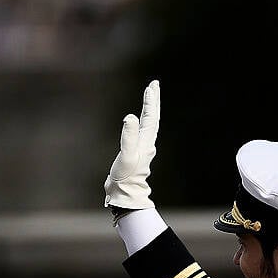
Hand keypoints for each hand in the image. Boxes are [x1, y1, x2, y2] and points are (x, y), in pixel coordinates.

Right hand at [104, 80, 159, 209]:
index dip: (150, 102)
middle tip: (154, 85)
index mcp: (146, 142)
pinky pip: (141, 131)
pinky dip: (142, 121)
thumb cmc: (125, 176)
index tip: (150, 88)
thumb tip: (130, 117)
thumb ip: (129, 136)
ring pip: (148, 124)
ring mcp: (142, 147)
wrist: (124, 192)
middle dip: (153, 101)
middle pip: (152, 118)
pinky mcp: (135, 152)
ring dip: (149, 109)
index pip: (150, 118)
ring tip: (149, 97)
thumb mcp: (126, 155)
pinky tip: (139, 121)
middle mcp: (146, 143)